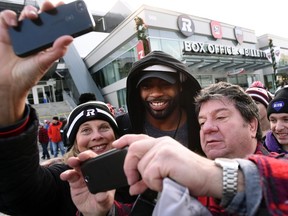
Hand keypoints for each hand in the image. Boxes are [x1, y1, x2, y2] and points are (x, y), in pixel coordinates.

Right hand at [0, 1, 72, 125]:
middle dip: (46, 9)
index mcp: (46, 44)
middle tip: (49, 6)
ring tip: (33, 17)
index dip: (58, 16)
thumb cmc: (27, 76)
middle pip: (41, 17)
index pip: (54, 27)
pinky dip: (9, 16)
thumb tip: (68, 38)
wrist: (8, 83)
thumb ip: (56, 50)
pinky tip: (14, 23)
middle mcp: (34, 37)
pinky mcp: (5, 33)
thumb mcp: (45, 63)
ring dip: (30, 11)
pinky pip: (6, 18)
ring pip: (25, 15)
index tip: (63, 7)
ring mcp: (20, 34)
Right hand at [60, 150, 113, 215]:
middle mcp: (92, 171)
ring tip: (72, 162)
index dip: (95, 157)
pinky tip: (64, 175)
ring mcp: (82, 175)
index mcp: (101, 172)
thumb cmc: (102, 202)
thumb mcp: (105, 200)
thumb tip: (102, 194)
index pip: (99, 161)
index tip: (91, 156)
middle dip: (83, 156)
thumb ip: (104, 197)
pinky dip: (66, 174)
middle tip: (80, 157)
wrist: (91, 210)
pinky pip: (70, 176)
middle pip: (87, 160)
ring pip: (77, 165)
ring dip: (74, 162)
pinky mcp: (74, 181)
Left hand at [113, 134, 221, 196]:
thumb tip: (133, 186)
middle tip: (132, 182)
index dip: (124, 140)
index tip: (115, 144)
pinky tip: (167, 182)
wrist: (208, 177)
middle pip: (133, 150)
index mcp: (161, 143)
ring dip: (149, 180)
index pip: (138, 137)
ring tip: (164, 182)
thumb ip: (148, 176)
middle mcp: (161, 142)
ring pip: (142, 167)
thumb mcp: (165, 173)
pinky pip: (150, 174)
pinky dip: (156, 184)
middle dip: (129, 168)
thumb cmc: (190, 175)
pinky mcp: (166, 158)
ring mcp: (164, 148)